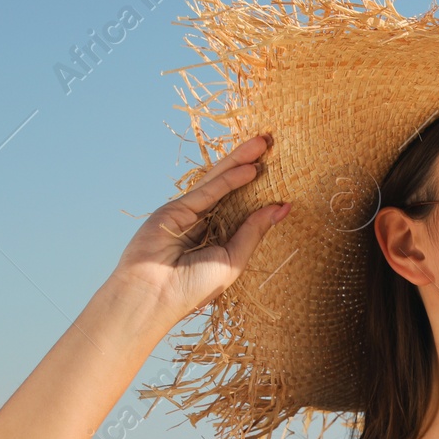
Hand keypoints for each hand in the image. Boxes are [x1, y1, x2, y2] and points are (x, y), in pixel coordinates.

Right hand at [111, 134, 289, 316]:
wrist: (153, 295)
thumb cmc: (193, 287)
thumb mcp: (233, 260)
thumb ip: (254, 231)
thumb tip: (282, 207)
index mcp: (221, 239)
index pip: (245, 207)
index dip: (262, 189)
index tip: (284, 174)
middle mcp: (206, 223)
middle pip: (233, 188)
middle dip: (251, 164)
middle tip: (273, 143)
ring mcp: (190, 214)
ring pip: (219, 182)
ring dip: (240, 162)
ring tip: (263, 143)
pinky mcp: (176, 208)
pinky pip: (207, 191)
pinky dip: (227, 179)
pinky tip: (249, 169)